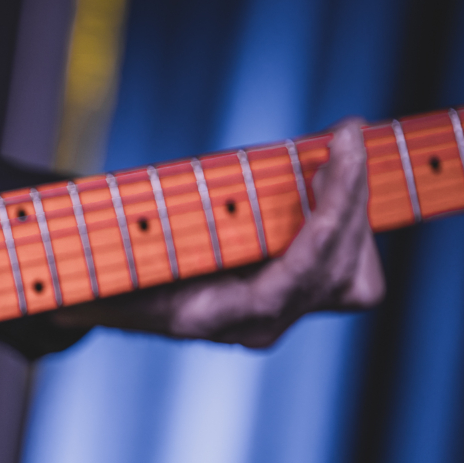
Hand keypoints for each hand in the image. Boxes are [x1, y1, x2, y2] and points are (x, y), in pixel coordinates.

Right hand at [50, 118, 384, 346]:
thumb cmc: (110, 260)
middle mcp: (252, 327)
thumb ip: (147, 230)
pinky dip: (351, 229)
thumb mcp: (117, 239)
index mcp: (208, 315)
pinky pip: (347, 274)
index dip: (327, 212)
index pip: (292, 277)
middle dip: (351, 198)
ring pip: (352, 278)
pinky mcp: (294, 300)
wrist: (113, 292)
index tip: (342, 148)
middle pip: (336, 271)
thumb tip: (179, 208)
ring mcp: (277, 318)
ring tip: (341, 160)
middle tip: (348, 135)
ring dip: (353, 213)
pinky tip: (333, 191)